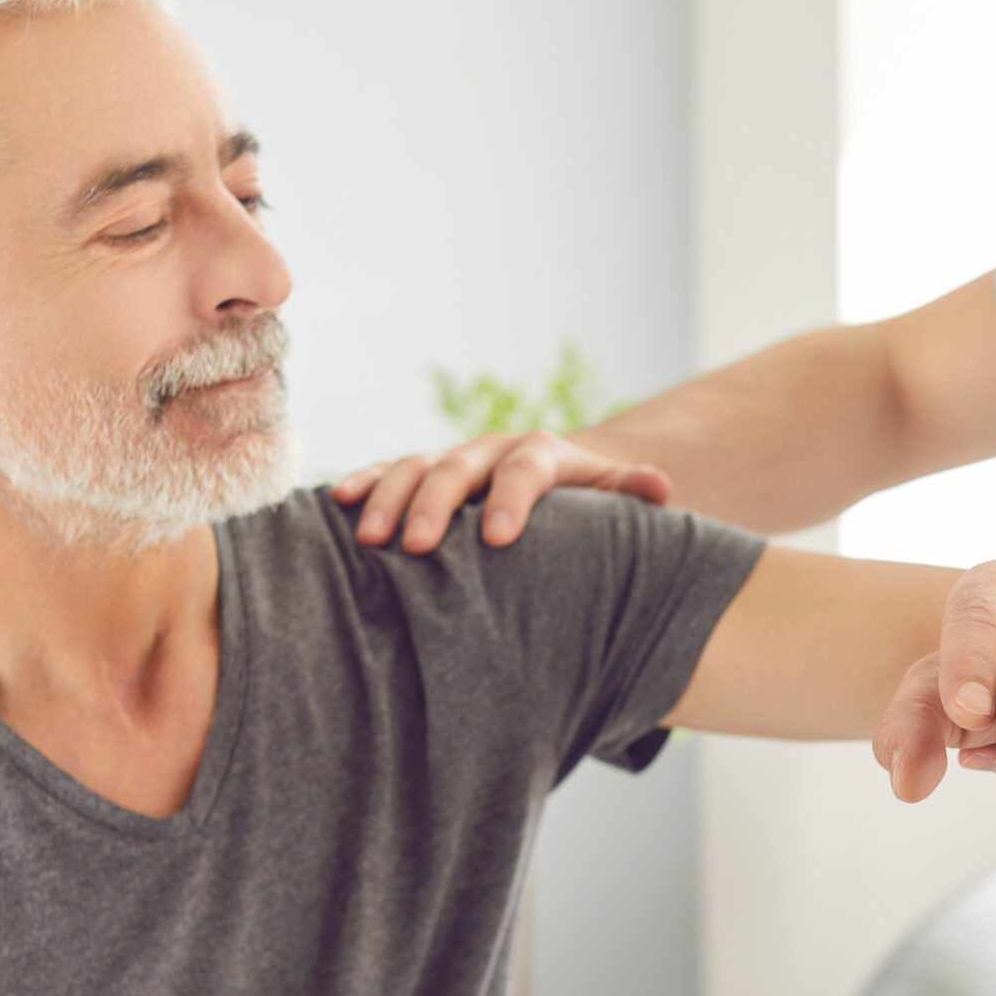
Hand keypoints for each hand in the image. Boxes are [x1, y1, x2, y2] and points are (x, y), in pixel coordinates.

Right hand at [331, 431, 673, 550]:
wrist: (553, 489)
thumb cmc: (585, 508)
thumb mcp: (610, 499)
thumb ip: (630, 493)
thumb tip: (659, 486)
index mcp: (541, 454)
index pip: (525, 470)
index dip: (511, 500)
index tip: (498, 538)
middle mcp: (491, 449)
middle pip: (459, 467)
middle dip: (436, 504)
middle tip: (419, 545)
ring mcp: (452, 460)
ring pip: (414, 468)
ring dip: (389, 497)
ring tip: (370, 537)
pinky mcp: (421, 474)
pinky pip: (386, 473)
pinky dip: (364, 483)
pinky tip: (337, 503)